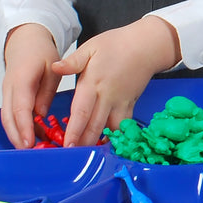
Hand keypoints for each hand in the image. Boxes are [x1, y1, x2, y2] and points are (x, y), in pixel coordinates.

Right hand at [1, 24, 61, 148]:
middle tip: (30, 154)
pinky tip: (31, 137)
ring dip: (16, 134)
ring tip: (31, 149)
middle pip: (8, 117)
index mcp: (22, 78)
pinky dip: (18, 127)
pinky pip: (10, 114)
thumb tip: (41, 115)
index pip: (20, 107)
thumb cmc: (40, 51)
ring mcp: (7, 92)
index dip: (24, 127)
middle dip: (17, 137)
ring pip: (7, 118)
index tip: (30, 143)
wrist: (25, 39)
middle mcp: (9, 87)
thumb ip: (47, 92)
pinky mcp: (8, 96)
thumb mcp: (52, 68)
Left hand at [51, 16, 180, 147]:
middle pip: (94, 125)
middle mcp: (107, 96)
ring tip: (87, 156)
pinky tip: (107, 146)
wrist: (146, 46)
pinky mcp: (130, 105)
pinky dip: (116, 136)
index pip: (82, 111)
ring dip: (99, 142)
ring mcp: (121, 102)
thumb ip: (73, 61)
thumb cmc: (116, 44)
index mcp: (93, 82)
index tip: (66, 145)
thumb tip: (56, 67)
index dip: (74, 130)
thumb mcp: (91, 47)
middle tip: (72, 158)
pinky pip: (123, 125)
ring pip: (109, 128)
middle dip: (83, 143)